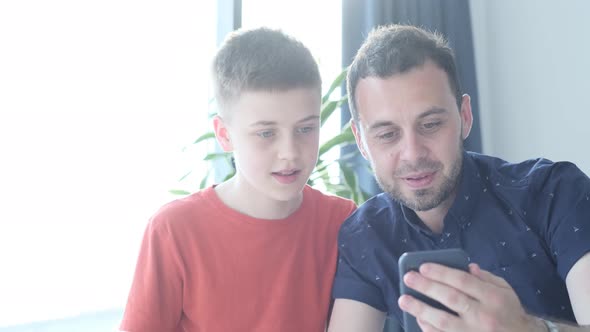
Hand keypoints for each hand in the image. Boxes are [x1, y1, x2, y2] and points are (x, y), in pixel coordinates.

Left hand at [398, 263, 545, 331]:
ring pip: (444, 322)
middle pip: (451, 298)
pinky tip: (418, 320)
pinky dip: (429, 329)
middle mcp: (484, 316)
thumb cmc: (510, 313)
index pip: (464, 281)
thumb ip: (486, 278)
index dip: (442, 273)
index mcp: (494, 298)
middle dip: (426, 287)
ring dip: (421, 310)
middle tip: (408, 278)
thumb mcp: (506, 291)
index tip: (423, 267)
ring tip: (404, 300)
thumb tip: (467, 267)